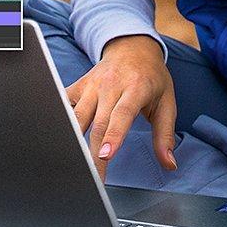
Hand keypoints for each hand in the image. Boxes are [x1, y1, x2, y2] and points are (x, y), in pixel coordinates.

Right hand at [65, 35, 176, 181]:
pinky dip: (59, 120)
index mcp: (135, 88)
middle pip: (98, 123)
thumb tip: (169, 164)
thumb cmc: (151, 77)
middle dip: (94, 154)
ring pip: (77, 116)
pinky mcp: (78, 86)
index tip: (106, 155)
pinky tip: (57, 138)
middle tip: (94, 179)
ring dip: (73, 141)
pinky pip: (64, 104)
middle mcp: (110, 85)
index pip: (122, 113)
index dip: (114, 135)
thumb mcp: (167, 102)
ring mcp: (91, 85)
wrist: (132, 47)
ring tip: (73, 165)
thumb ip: (165, 135)